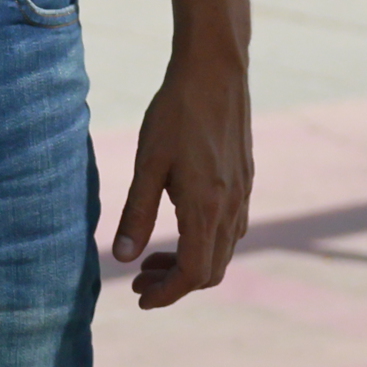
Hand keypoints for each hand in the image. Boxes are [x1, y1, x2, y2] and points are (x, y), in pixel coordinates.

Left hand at [111, 44, 250, 309]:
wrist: (215, 70)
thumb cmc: (176, 112)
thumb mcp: (148, 163)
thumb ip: (137, 213)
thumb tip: (122, 258)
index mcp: (206, 207)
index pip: (193, 273)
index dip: (167, 294)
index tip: (139, 296)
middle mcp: (231, 206)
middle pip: (211, 270)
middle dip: (175, 283)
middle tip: (139, 278)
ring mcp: (243, 193)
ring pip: (223, 251)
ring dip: (191, 263)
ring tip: (154, 254)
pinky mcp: (245, 180)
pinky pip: (232, 228)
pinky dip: (206, 242)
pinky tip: (181, 224)